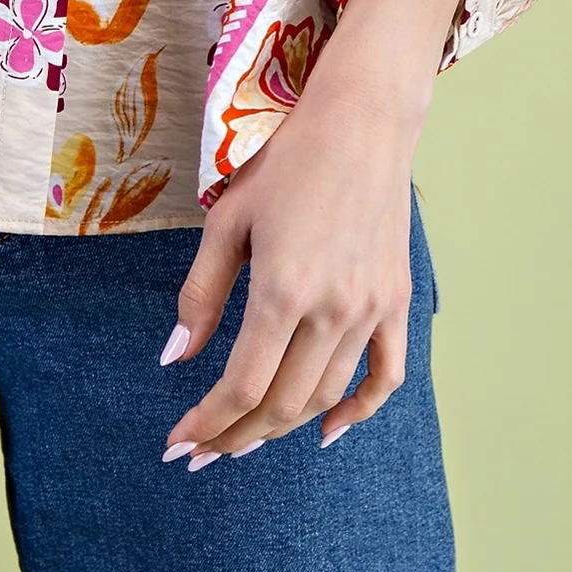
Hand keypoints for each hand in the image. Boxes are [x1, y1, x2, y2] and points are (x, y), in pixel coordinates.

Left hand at [160, 0, 473, 465]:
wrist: (362, 120)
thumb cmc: (288, 158)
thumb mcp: (229, 218)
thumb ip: (202, 292)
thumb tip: (175, 356)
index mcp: (283, 288)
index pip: (241, 383)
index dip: (207, 421)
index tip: (179, 441)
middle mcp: (332, 309)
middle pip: (282, 402)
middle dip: (236, 435)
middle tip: (203, 451)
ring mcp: (371, 309)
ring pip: (326, 396)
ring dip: (283, 427)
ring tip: (246, 437)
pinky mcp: (396, 301)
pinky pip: (384, 376)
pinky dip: (358, 413)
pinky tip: (326, 431)